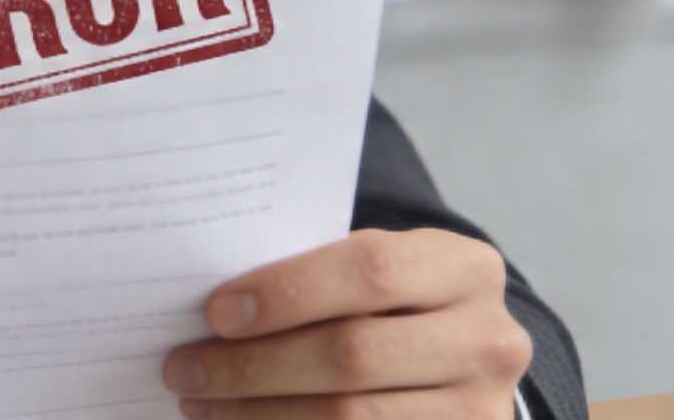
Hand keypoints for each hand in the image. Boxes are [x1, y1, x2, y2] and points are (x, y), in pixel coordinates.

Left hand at [160, 228, 532, 419]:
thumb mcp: (375, 275)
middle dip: (254, 365)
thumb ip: (315, 278)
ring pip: (352, 417)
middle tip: (184, 369)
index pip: (371, 271)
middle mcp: (489, 340)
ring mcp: (481, 410)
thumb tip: (209, 307)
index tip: (216, 312)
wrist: (459, 363)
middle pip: (354, 355)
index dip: (288, 292)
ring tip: (199, 402)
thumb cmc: (390, 306)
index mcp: (464, 268)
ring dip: (260, 413)